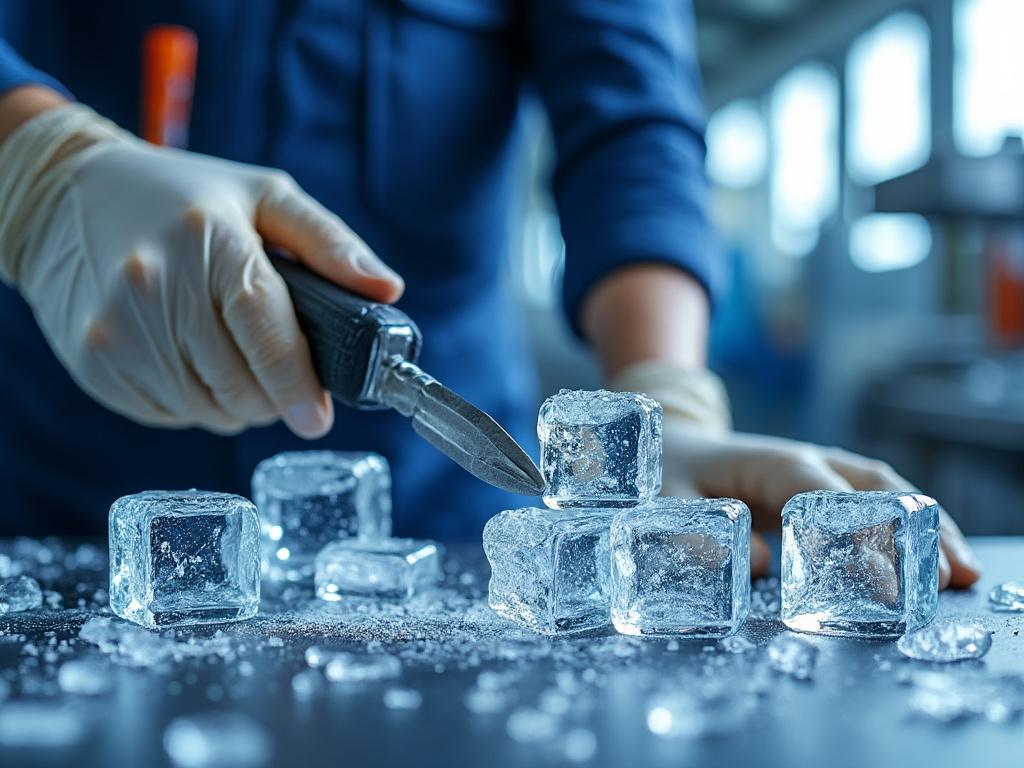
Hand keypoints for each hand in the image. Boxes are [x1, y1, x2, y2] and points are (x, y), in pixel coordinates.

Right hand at [0, 102, 403, 437]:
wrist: (67, 197)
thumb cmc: (184, 198)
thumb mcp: (264, 197)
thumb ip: (330, 243)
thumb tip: (387, 289)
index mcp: (209, 239)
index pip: (265, 331)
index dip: (297, 383)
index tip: (319, 417)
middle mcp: (154, 286)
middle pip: (241, 385)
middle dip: (275, 391)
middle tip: (277, 365)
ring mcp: (117, 330)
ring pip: (209, 409)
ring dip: (237, 401)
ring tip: (230, 353)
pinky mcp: (95, 363)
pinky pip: (170, 414)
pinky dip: (194, 401)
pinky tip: (187, 357)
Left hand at [612, 361, 981, 588]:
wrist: (669, 448)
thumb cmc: (664, 475)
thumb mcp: (663, 505)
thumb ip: (696, 537)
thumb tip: (763, 566)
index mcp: (769, 460)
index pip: (822, 492)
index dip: (853, 528)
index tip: (882, 575)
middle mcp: (805, 464)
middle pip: (872, 486)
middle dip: (913, 527)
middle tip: (953, 574)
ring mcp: (818, 479)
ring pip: (883, 494)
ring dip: (924, 528)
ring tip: (963, 572)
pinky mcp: (820, 498)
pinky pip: (872, 509)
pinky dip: (906, 532)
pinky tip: (937, 563)